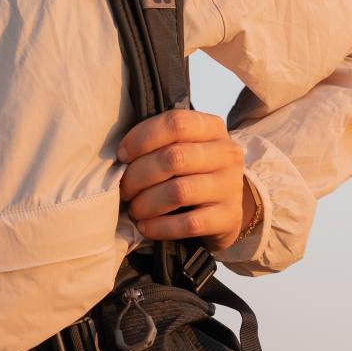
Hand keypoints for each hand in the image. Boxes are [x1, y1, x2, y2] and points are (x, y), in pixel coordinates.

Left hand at [115, 109, 251, 251]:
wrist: (226, 208)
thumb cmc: (192, 172)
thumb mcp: (185, 147)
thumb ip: (160, 143)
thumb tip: (121, 155)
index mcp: (212, 128)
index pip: (175, 123)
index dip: (142, 138)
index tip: (122, 155)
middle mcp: (226, 154)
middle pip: (173, 158)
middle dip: (138, 175)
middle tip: (124, 189)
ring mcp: (230, 186)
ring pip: (179, 192)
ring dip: (147, 203)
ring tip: (134, 209)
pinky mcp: (229, 218)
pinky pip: (189, 224)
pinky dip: (160, 227)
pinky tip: (146, 226)